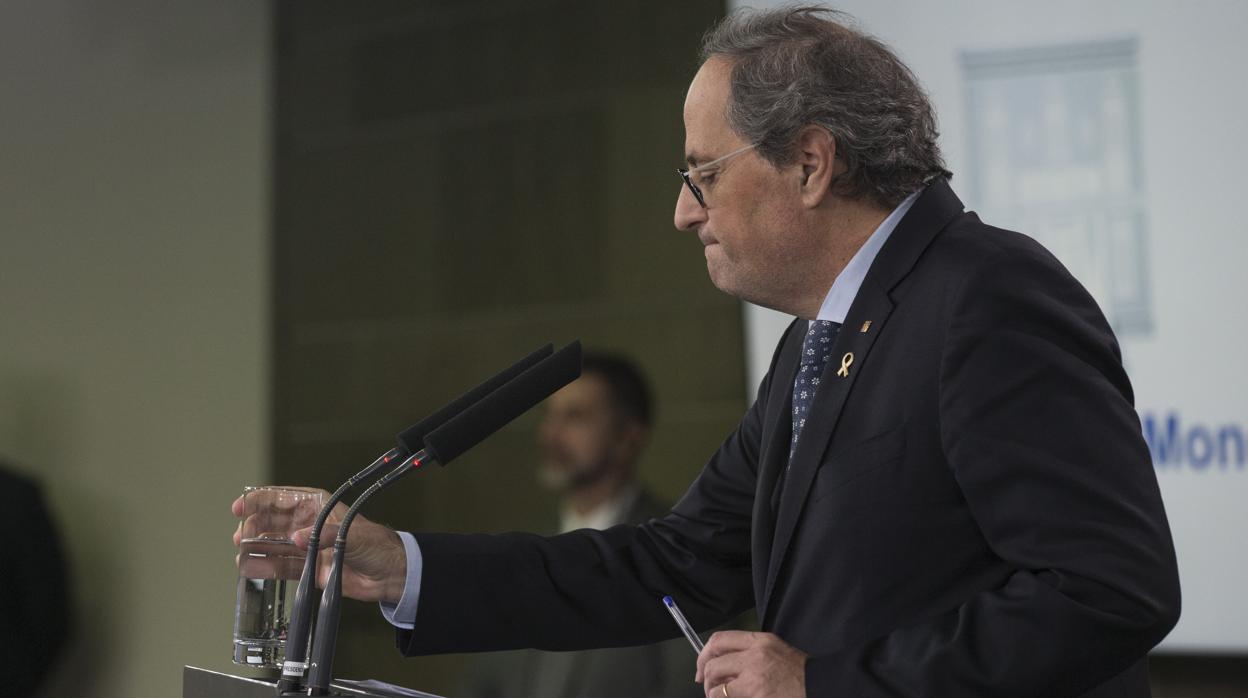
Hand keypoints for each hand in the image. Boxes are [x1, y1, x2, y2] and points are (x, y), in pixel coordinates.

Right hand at [232, 488, 407, 603]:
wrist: (388, 574)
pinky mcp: (308, 568)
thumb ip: (322, 535)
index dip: (259, 500)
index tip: (241, 507)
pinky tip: (249, 568)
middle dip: (254, 526)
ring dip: (255, 548)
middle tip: (242, 536)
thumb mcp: (350, 534)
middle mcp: (308, 524)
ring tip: (241, 553)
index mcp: (317, 506)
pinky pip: (281, 566)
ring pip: (273, 545)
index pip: (282, 498)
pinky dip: (265, 567)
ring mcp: (306, 547)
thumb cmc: (375, 545)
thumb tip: (296, 539)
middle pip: (272, 522)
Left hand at [696, 631, 806, 697]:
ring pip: (716, 681)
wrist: (819, 685)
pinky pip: (725, 696)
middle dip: (706, 677)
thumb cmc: (799, 673)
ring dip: (712, 692)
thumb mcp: (775, 651)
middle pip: (714, 662)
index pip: (720, 640)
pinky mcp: (755, 692)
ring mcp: (754, 674)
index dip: (704, 654)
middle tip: (707, 687)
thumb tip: (725, 665)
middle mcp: (755, 654)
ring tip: (717, 697)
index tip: (702, 667)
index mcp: (760, 640)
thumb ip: (750, 653)